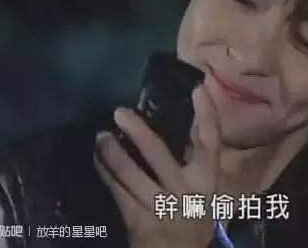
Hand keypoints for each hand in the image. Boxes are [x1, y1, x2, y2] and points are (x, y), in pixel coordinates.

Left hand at [94, 85, 220, 247]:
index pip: (210, 142)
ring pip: (130, 173)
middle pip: (159, 154)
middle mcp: (184, 191)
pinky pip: (117, 190)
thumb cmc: (195, 218)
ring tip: (100, 136)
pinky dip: (105, 173)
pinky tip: (97, 160)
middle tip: (120, 112)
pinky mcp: (137, 219)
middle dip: (138, 132)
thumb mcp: (205, 190)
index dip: (206, 114)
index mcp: (207, 181)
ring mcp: (159, 206)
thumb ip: (197, 161)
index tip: (197, 89)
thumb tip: (188, 119)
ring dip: (112, 152)